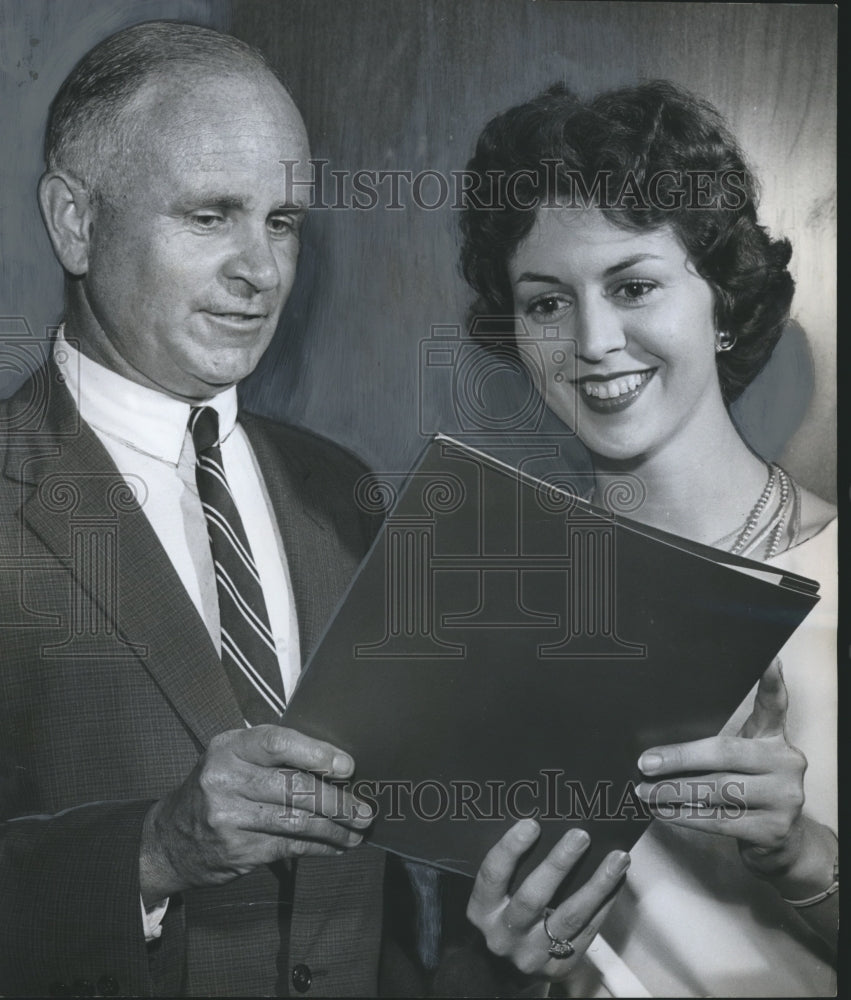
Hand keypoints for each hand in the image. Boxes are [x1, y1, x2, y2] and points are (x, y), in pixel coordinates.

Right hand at [140, 725, 372, 903]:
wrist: (168, 839)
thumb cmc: (216, 788)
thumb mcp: (233, 758)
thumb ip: (274, 756)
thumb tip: (335, 764)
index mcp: (229, 747)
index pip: (278, 743)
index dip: (317, 753)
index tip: (347, 767)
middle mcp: (225, 779)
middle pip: (293, 787)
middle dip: (336, 801)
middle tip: (364, 809)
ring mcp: (228, 817)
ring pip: (295, 822)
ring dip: (334, 828)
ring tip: (357, 829)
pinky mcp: (236, 850)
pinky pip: (287, 846)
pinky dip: (317, 847)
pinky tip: (334, 846)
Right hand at [466, 820, 628, 979]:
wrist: (506, 970)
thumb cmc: (503, 915)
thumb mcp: (493, 897)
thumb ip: (511, 870)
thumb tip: (545, 826)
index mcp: (482, 910)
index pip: (492, 875)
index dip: (511, 848)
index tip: (531, 824)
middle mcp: (504, 935)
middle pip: (533, 898)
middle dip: (558, 863)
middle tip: (580, 836)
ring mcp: (532, 954)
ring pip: (569, 916)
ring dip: (597, 884)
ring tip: (617, 859)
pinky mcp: (559, 966)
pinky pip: (587, 931)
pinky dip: (605, 903)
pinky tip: (617, 881)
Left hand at [636, 660, 807, 876]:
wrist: (778, 842)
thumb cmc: (748, 788)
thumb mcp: (743, 757)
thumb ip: (720, 739)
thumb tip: (660, 740)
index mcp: (774, 737)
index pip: (774, 704)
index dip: (771, 681)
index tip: (768, 658)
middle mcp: (786, 762)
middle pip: (725, 753)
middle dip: (679, 759)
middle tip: (645, 763)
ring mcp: (785, 797)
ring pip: (718, 790)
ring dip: (674, 792)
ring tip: (644, 792)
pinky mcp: (773, 829)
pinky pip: (720, 821)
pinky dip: (686, 817)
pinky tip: (664, 812)